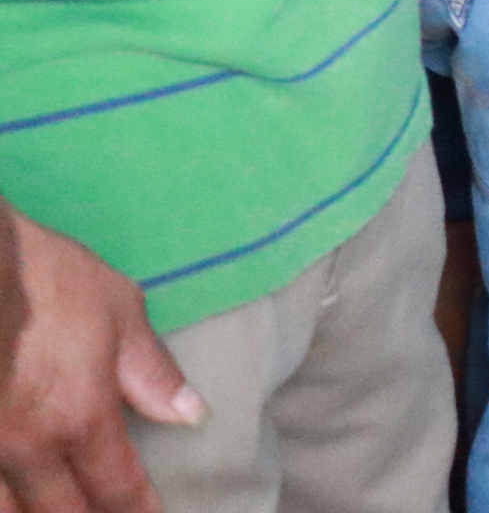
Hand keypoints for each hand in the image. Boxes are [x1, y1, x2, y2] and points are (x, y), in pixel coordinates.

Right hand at [0, 202, 201, 512]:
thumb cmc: (42, 278)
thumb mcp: (116, 310)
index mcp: (79, 418)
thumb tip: (191, 414)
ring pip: (6, 512)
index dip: (137, 511)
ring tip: (56, 509)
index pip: (116, 486)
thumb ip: (150, 371)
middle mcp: (27, 448)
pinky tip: (13, 495)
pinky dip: (2, 496)